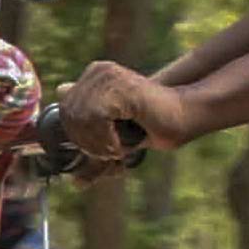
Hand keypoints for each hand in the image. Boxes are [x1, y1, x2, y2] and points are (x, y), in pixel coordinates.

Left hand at [48, 60, 194, 170]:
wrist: (185, 115)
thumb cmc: (154, 125)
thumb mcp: (115, 140)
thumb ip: (92, 145)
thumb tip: (71, 178)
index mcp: (93, 78)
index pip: (63, 111)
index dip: (77, 138)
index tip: (102, 152)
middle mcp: (99, 71)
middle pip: (68, 115)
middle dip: (86, 143)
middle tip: (112, 154)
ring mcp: (109, 76)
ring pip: (79, 117)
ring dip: (97, 143)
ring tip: (118, 149)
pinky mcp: (121, 87)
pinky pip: (95, 117)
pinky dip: (105, 139)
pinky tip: (123, 144)